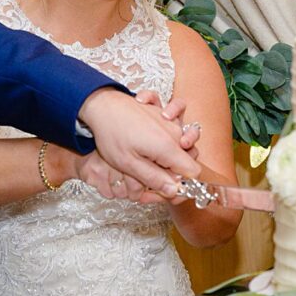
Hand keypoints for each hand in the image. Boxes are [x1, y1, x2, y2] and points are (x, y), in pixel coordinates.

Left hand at [77, 89, 201, 196]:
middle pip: (191, 156)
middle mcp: (174, 133)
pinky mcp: (163, 113)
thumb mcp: (129, 164)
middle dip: (178, 170)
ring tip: (161, 153)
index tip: (168, 190)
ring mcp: (170, 121)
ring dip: (179, 146)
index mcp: (168, 148)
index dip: (184, 185)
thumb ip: (154, 178)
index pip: (193, 171)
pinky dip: (172, 113)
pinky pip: (177, 111)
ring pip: (188, 136)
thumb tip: (174, 191)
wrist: (102, 105)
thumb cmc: (112, 134)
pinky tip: (161, 116)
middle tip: (157, 177)